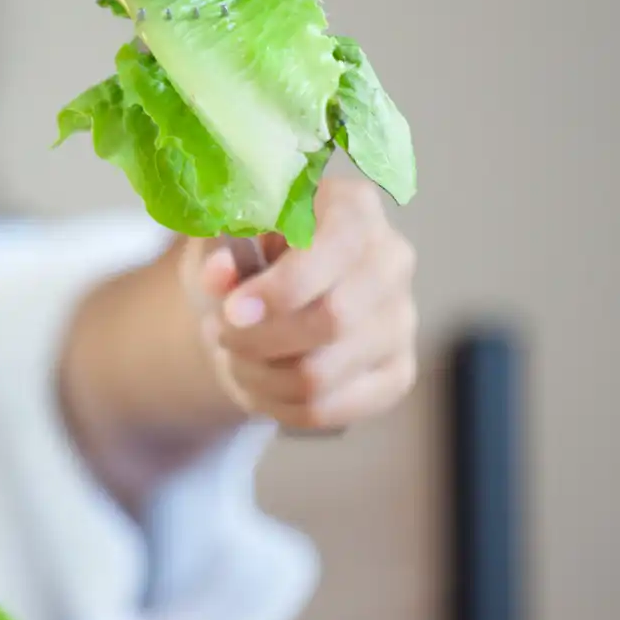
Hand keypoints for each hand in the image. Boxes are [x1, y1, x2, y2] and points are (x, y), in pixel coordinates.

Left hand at [179, 177, 417, 429]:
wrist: (264, 300)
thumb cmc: (247, 256)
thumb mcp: (221, 240)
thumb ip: (217, 250)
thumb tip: (218, 277)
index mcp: (354, 208)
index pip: (337, 248)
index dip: (281, 289)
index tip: (230, 311)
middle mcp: (392, 260)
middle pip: (333, 320)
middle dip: (258, 338)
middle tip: (218, 331)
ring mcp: (401, 321)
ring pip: (320, 376)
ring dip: (256, 374)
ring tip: (233, 353)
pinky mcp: (395, 374)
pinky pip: (326, 410)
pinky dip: (275, 404)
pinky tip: (258, 381)